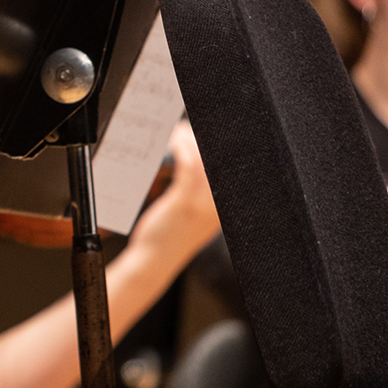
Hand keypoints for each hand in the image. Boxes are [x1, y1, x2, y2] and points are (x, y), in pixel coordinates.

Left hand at [128, 122, 219, 263]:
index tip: (212, 131)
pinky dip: (181, 149)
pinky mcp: (183, 203)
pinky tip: (174, 141)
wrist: (155, 258)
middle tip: (191, 128)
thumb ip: (202, 193)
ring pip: (204, 161)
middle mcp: (218, 206)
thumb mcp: (194, 214)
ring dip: (191, 140)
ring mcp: (202, 206)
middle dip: (207, 140)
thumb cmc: (170, 233)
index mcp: (223, 208)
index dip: (225, 148)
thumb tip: (199, 163)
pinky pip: (187, 167)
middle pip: (221, 162)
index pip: (232, 171)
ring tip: (179, 132)